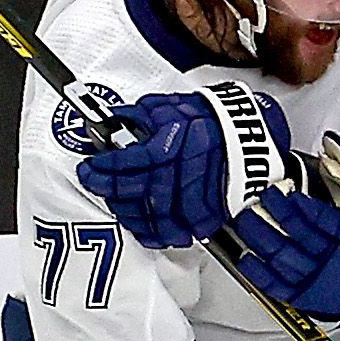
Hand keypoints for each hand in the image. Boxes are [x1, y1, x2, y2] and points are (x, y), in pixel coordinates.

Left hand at [76, 80, 292, 249]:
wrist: (249, 133)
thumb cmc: (212, 119)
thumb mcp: (169, 105)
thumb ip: (138, 115)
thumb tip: (113, 120)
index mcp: (170, 143)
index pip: (125, 161)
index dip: (101, 167)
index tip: (90, 167)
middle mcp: (181, 170)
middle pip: (135, 190)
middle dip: (109, 190)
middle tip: (97, 185)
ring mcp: (196, 194)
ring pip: (154, 215)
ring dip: (130, 214)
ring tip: (118, 206)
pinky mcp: (210, 211)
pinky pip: (180, 230)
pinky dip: (160, 235)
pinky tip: (146, 231)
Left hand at [236, 138, 339, 330]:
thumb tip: (334, 142)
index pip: (318, 219)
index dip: (295, 205)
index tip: (280, 189)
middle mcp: (339, 259)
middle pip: (296, 238)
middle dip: (271, 217)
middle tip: (256, 199)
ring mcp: (327, 280)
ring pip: (285, 262)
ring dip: (262, 242)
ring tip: (247, 222)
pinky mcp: (318, 296)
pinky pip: (284, 289)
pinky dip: (263, 277)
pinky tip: (249, 261)